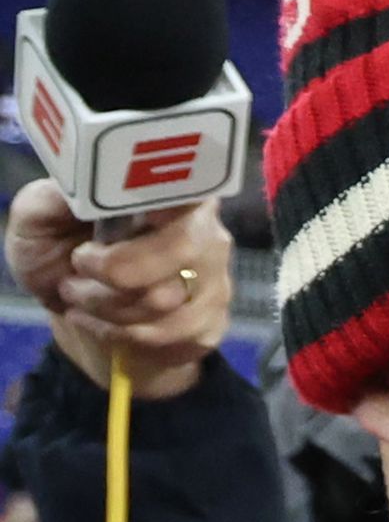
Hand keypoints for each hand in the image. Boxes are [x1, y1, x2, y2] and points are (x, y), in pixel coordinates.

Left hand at [7, 185, 229, 401]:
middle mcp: (206, 230)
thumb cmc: (58, 250)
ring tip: (78, 295)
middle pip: (181, 248)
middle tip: (77, 268)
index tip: (139, 212)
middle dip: (116, 268)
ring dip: (107, 305)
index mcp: (168, 189)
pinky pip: (170, 334)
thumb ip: (53, 197)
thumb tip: (84, 190)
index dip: (169, 200)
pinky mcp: (212, 322)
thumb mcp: (39, 215)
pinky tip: (98, 321)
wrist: (76, 306)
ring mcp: (216, 279)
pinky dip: (120, 332)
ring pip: (167, 299)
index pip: (188, 187)